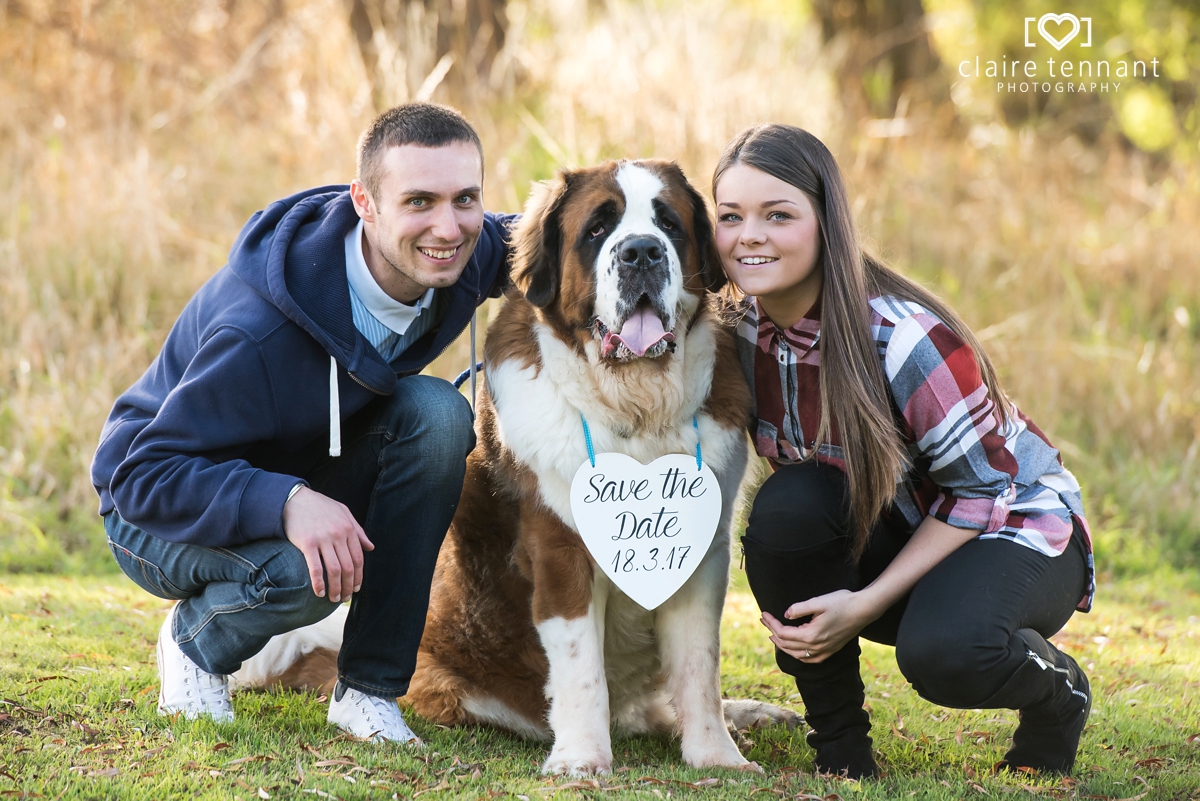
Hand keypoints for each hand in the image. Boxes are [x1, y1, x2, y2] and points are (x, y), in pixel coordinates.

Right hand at [282, 487, 373, 602]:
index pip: (358, 558)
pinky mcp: (307, 543)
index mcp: (349, 529)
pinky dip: (319, 583)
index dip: (358, 576)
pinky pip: (316, 568)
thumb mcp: (343, 513)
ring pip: (334, 571)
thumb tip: (371, 547)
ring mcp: (323, 539)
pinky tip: (320, 592)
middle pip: (348, 567)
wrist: (295, 499)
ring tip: (334, 599)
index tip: (356, 588)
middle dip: (348, 587)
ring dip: (336, 589)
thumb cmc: (320, 506)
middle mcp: (338, 535)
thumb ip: (358, 531)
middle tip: (345, 598)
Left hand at [760, 590, 873, 663]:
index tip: (764, 614)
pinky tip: (794, 649)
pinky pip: (810, 659)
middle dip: (773, 632)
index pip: (783, 633)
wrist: (864, 610)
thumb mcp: (818, 602)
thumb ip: (799, 608)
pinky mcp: (831, 650)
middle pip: (787, 644)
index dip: (771, 623)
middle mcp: (817, 646)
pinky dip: (798, 655)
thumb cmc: (842, 602)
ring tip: (774, 635)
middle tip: (764, 620)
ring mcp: (824, 650)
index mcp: (811, 635)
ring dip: (783, 645)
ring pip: (797, 654)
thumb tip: (785, 615)